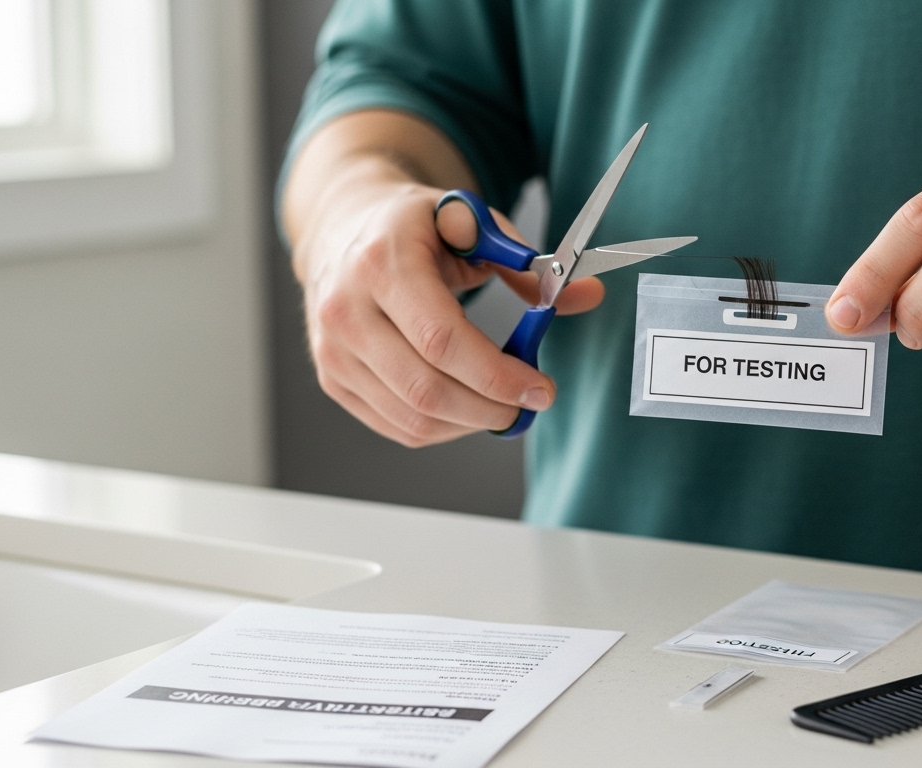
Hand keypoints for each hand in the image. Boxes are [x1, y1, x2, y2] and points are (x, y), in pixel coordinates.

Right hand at [299, 181, 602, 446]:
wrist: (343, 225)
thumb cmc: (414, 225)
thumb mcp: (472, 225)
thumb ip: (528, 265)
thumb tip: (589, 294)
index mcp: (381, 264)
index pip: (442, 340)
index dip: (498, 375)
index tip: (540, 387)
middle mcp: (346, 310)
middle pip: (426, 389)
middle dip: (492, 407)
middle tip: (530, 403)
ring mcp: (332, 350)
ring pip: (412, 419)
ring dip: (471, 423)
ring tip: (503, 405)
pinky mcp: (332, 378)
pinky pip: (395, 426)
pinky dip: (442, 428)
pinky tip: (469, 408)